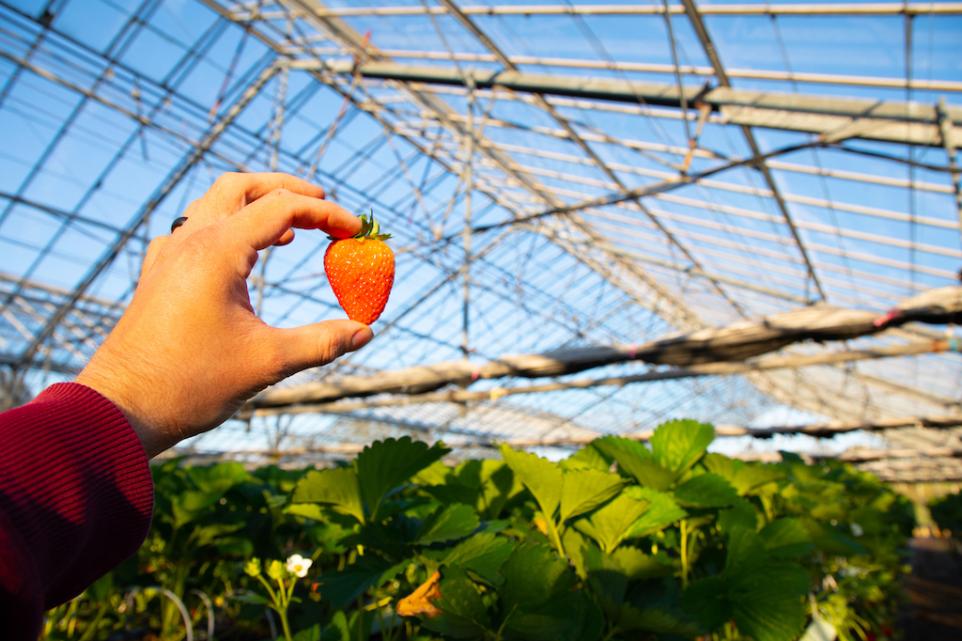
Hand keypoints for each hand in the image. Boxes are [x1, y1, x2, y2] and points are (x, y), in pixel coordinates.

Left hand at [77, 172, 372, 456]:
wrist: (120, 407)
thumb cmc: (190, 384)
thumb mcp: (267, 363)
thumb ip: (322, 343)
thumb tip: (366, 331)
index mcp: (217, 251)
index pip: (282, 208)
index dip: (327, 215)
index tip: (356, 231)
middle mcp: (189, 240)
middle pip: (242, 186)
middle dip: (287, 188)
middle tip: (324, 205)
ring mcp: (169, 254)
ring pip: (215, 202)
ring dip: (256, 204)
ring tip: (293, 230)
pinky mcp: (159, 273)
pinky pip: (195, 227)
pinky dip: (229, 225)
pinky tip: (244, 254)